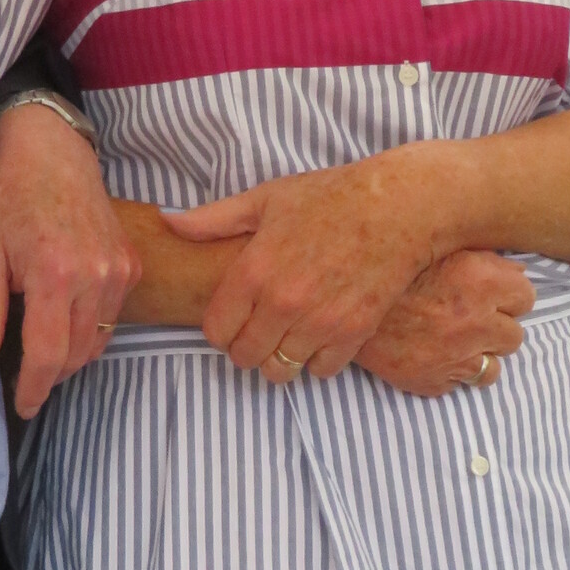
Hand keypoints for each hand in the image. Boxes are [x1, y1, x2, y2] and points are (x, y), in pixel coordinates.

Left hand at [0, 102, 137, 416]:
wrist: (52, 152)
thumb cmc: (9, 196)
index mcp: (54, 274)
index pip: (47, 354)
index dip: (33, 388)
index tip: (23, 406)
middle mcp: (95, 275)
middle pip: (76, 355)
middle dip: (49, 375)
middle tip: (24, 380)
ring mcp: (119, 270)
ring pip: (97, 341)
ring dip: (70, 354)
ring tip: (42, 347)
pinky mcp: (130, 265)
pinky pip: (111, 317)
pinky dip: (89, 327)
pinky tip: (64, 313)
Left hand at [167, 153, 441, 380]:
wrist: (399, 207)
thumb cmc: (331, 197)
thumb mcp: (266, 198)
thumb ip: (213, 219)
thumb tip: (169, 222)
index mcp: (254, 270)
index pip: (215, 331)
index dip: (220, 329)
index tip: (233, 319)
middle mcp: (282, 303)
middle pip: (244, 358)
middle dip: (246, 348)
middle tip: (260, 331)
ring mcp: (319, 321)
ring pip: (279, 372)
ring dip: (279, 360)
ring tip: (287, 338)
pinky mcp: (353, 333)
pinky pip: (320, 372)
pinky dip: (317, 362)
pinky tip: (319, 338)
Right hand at [356, 252, 534, 397]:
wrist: (339, 294)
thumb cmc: (389, 264)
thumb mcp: (438, 243)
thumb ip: (482, 257)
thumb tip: (514, 272)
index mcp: (481, 280)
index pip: (526, 298)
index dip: (509, 296)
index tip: (493, 294)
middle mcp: (474, 321)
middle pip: (514, 337)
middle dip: (496, 328)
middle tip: (472, 319)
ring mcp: (454, 356)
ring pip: (491, 370)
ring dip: (478, 356)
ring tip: (455, 343)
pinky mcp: (431, 381)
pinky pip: (456, 385)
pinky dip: (448, 373)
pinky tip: (431, 354)